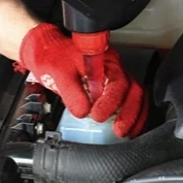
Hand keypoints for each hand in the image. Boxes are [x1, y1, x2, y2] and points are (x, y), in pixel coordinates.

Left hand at [16, 23, 146, 137]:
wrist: (46, 49)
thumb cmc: (53, 55)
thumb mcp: (59, 72)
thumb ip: (72, 92)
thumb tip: (83, 112)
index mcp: (105, 60)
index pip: (117, 83)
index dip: (111, 102)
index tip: (97, 115)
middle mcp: (113, 68)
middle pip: (134, 91)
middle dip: (129, 113)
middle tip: (119, 130)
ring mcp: (113, 78)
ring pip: (136, 96)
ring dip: (134, 117)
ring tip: (126, 133)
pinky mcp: (109, 87)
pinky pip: (128, 101)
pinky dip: (132, 116)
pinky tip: (128, 128)